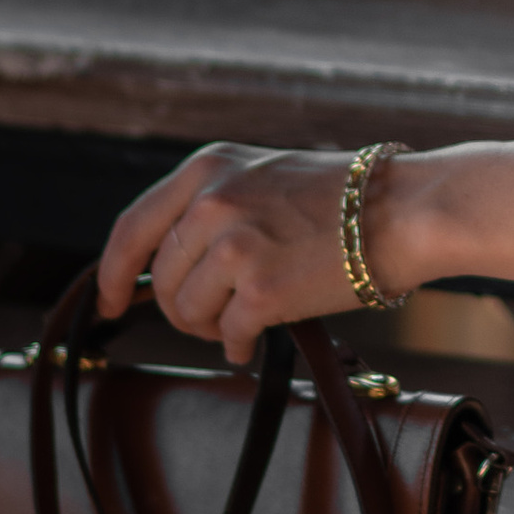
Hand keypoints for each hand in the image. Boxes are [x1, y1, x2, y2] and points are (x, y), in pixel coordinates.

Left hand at [98, 143, 357, 365]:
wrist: (403, 210)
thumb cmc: (343, 198)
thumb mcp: (261, 174)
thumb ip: (211, 206)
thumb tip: (167, 265)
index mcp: (206, 169)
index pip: (132, 227)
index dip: (112, 272)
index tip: (110, 301)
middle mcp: (212, 203)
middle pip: (159, 279)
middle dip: (180, 308)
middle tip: (212, 316)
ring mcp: (234, 246)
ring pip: (187, 311)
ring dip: (210, 326)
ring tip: (242, 320)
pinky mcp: (261, 289)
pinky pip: (228, 335)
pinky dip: (237, 345)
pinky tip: (253, 340)